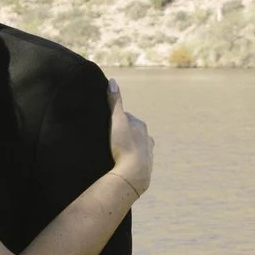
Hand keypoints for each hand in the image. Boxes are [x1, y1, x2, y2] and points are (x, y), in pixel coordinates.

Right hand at [108, 82, 153, 197]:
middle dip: (123, 134)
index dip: (117, 120)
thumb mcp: (117, 120)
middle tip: (109, 138)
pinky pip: (135, 162)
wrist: (133, 174)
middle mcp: (148, 139)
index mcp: (141, 126)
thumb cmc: (124, 145)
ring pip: (136, 148)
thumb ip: (115, 102)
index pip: (128, 118)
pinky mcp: (145, 169)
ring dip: (127, 149)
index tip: (107, 124)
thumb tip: (113, 81)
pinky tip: (120, 165)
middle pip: (133, 133)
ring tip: (114, 153)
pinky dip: (129, 162)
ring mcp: (147, 155)